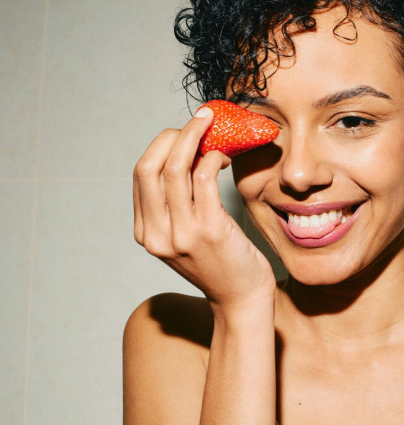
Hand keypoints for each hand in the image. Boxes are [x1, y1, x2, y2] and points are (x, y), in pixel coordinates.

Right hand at [133, 106, 276, 311]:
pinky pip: (204, 179)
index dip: (161, 146)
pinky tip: (223, 156)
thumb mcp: (185, 238)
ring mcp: (182, 234)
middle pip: (150, 166)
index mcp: (145, 233)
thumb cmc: (220, 264)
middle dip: (173, 136)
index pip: (140, 175)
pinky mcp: (210, 231)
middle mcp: (157, 234)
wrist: (241, 300)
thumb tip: (186, 155)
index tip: (183, 134)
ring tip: (214, 129)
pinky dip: (212, 158)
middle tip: (199, 124)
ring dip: (195, 138)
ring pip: (175, 168)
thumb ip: (176, 207)